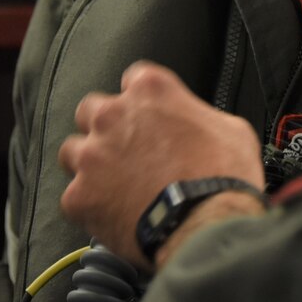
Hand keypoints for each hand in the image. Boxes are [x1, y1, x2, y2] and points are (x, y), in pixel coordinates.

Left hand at [58, 60, 263, 266]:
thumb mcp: (229, 128)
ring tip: (113, 182)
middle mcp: (114, 117)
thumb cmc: (222, 176)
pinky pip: (74, 196)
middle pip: (90, 109)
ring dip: (89, 163)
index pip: (133, 77)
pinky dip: (91, 204)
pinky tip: (114, 212)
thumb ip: (198, 117)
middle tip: (125, 147)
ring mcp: (92, 156)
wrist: (206, 224)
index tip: (149, 113)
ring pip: (72, 151)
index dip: (142, 97)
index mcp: (151, 92)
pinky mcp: (79, 196)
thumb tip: (195, 126)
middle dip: (104, 125)